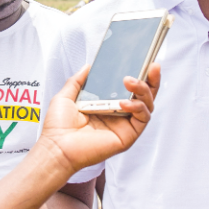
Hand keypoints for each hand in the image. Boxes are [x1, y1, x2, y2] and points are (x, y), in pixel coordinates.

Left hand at [37, 64, 160, 175]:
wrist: (56, 147)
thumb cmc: (58, 128)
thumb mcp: (66, 96)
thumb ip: (78, 80)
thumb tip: (88, 67)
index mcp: (107, 105)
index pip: (129, 88)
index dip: (139, 76)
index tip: (144, 61)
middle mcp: (119, 114)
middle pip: (144, 95)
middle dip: (151, 80)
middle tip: (152, 66)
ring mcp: (124, 125)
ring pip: (147, 105)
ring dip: (143, 90)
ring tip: (130, 81)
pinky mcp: (128, 136)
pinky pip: (142, 119)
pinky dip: (138, 107)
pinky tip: (124, 102)